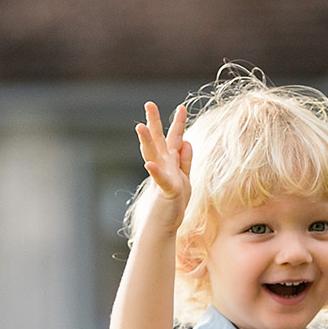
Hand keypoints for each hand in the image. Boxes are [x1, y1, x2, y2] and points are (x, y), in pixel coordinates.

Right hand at [135, 101, 191, 234]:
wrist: (165, 225)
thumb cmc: (175, 202)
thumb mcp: (184, 178)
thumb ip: (185, 160)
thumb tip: (187, 141)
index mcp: (170, 162)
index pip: (173, 138)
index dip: (178, 123)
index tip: (182, 106)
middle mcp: (164, 166)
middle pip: (158, 140)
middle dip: (154, 122)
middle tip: (149, 104)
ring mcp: (163, 177)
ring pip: (154, 155)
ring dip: (147, 141)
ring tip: (140, 127)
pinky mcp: (166, 190)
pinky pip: (160, 180)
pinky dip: (155, 172)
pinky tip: (149, 165)